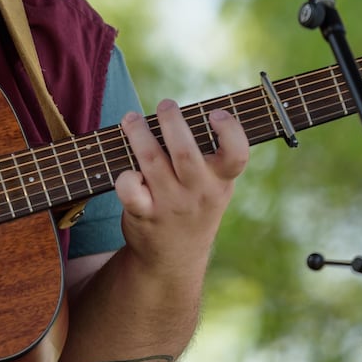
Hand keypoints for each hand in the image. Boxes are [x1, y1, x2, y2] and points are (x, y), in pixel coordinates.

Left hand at [113, 100, 248, 283]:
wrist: (175, 257)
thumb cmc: (194, 205)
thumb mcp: (214, 186)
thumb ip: (208, 154)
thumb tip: (183, 109)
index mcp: (220, 181)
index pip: (237, 156)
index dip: (230, 132)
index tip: (215, 114)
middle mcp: (197, 192)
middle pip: (185, 152)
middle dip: (172, 121)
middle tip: (165, 105)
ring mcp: (170, 204)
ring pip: (152, 160)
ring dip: (139, 134)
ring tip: (131, 119)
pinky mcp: (144, 214)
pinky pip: (130, 189)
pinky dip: (124, 174)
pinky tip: (124, 166)